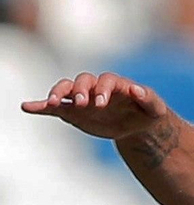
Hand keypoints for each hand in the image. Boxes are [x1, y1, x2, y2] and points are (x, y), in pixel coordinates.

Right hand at [21, 72, 168, 140]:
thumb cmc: (147, 112)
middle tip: (82, 104)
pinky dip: (40, 106)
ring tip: (51, 103)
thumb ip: (148, 98)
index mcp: (115, 85)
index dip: (103, 89)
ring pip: (65, 90)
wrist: (137, 123)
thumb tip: (137, 89)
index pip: (106, 81)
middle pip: (82, 81)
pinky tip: (27, 107)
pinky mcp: (73, 112)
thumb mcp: (155, 108)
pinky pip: (54, 107)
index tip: (101, 102)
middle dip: (80, 90)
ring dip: (58, 94)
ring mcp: (82, 99)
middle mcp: (95, 88)